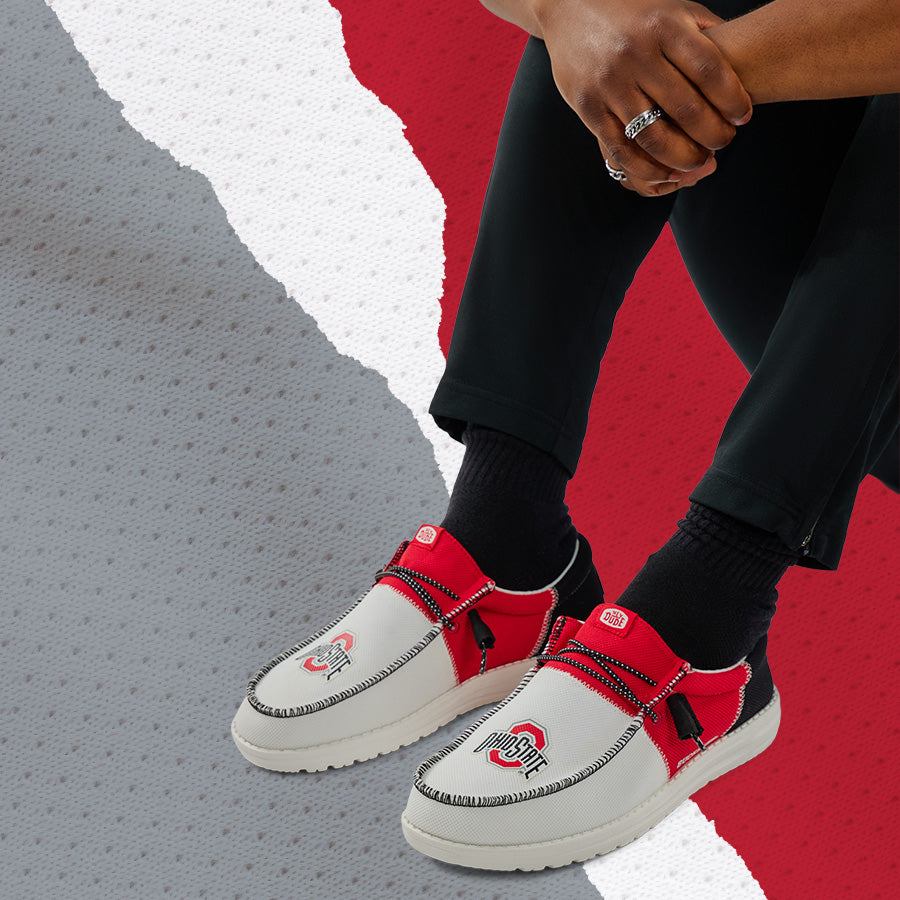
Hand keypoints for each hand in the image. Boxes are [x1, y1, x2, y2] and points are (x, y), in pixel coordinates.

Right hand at [534, 0, 752, 194]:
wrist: (570, 6)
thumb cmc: (632, 12)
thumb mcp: (671, 9)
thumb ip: (704, 33)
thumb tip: (743, 63)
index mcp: (663, 27)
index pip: (708, 71)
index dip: (732, 99)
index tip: (744, 117)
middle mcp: (636, 55)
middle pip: (686, 109)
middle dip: (712, 135)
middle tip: (724, 144)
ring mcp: (610, 83)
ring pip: (654, 136)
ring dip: (683, 159)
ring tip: (699, 163)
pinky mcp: (588, 106)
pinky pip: (621, 148)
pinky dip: (647, 168)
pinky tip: (666, 173)